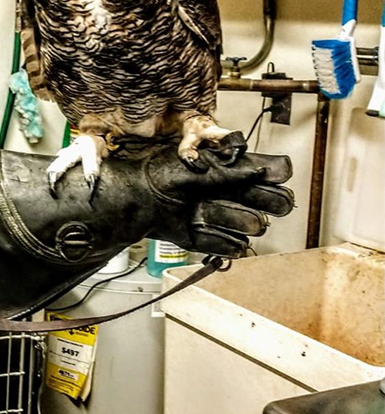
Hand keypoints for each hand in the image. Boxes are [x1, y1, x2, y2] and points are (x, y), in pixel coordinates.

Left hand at [144, 132, 293, 256]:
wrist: (138, 200)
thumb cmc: (161, 176)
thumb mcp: (198, 167)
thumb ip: (230, 171)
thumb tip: (262, 170)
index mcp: (230, 170)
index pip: (265, 172)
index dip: (273, 175)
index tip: (276, 177)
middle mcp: (229, 193)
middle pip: (265, 200)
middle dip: (269, 200)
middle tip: (276, 203)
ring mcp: (221, 216)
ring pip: (248, 224)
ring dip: (237, 219)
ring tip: (219, 212)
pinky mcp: (208, 238)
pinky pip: (226, 246)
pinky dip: (221, 241)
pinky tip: (212, 233)